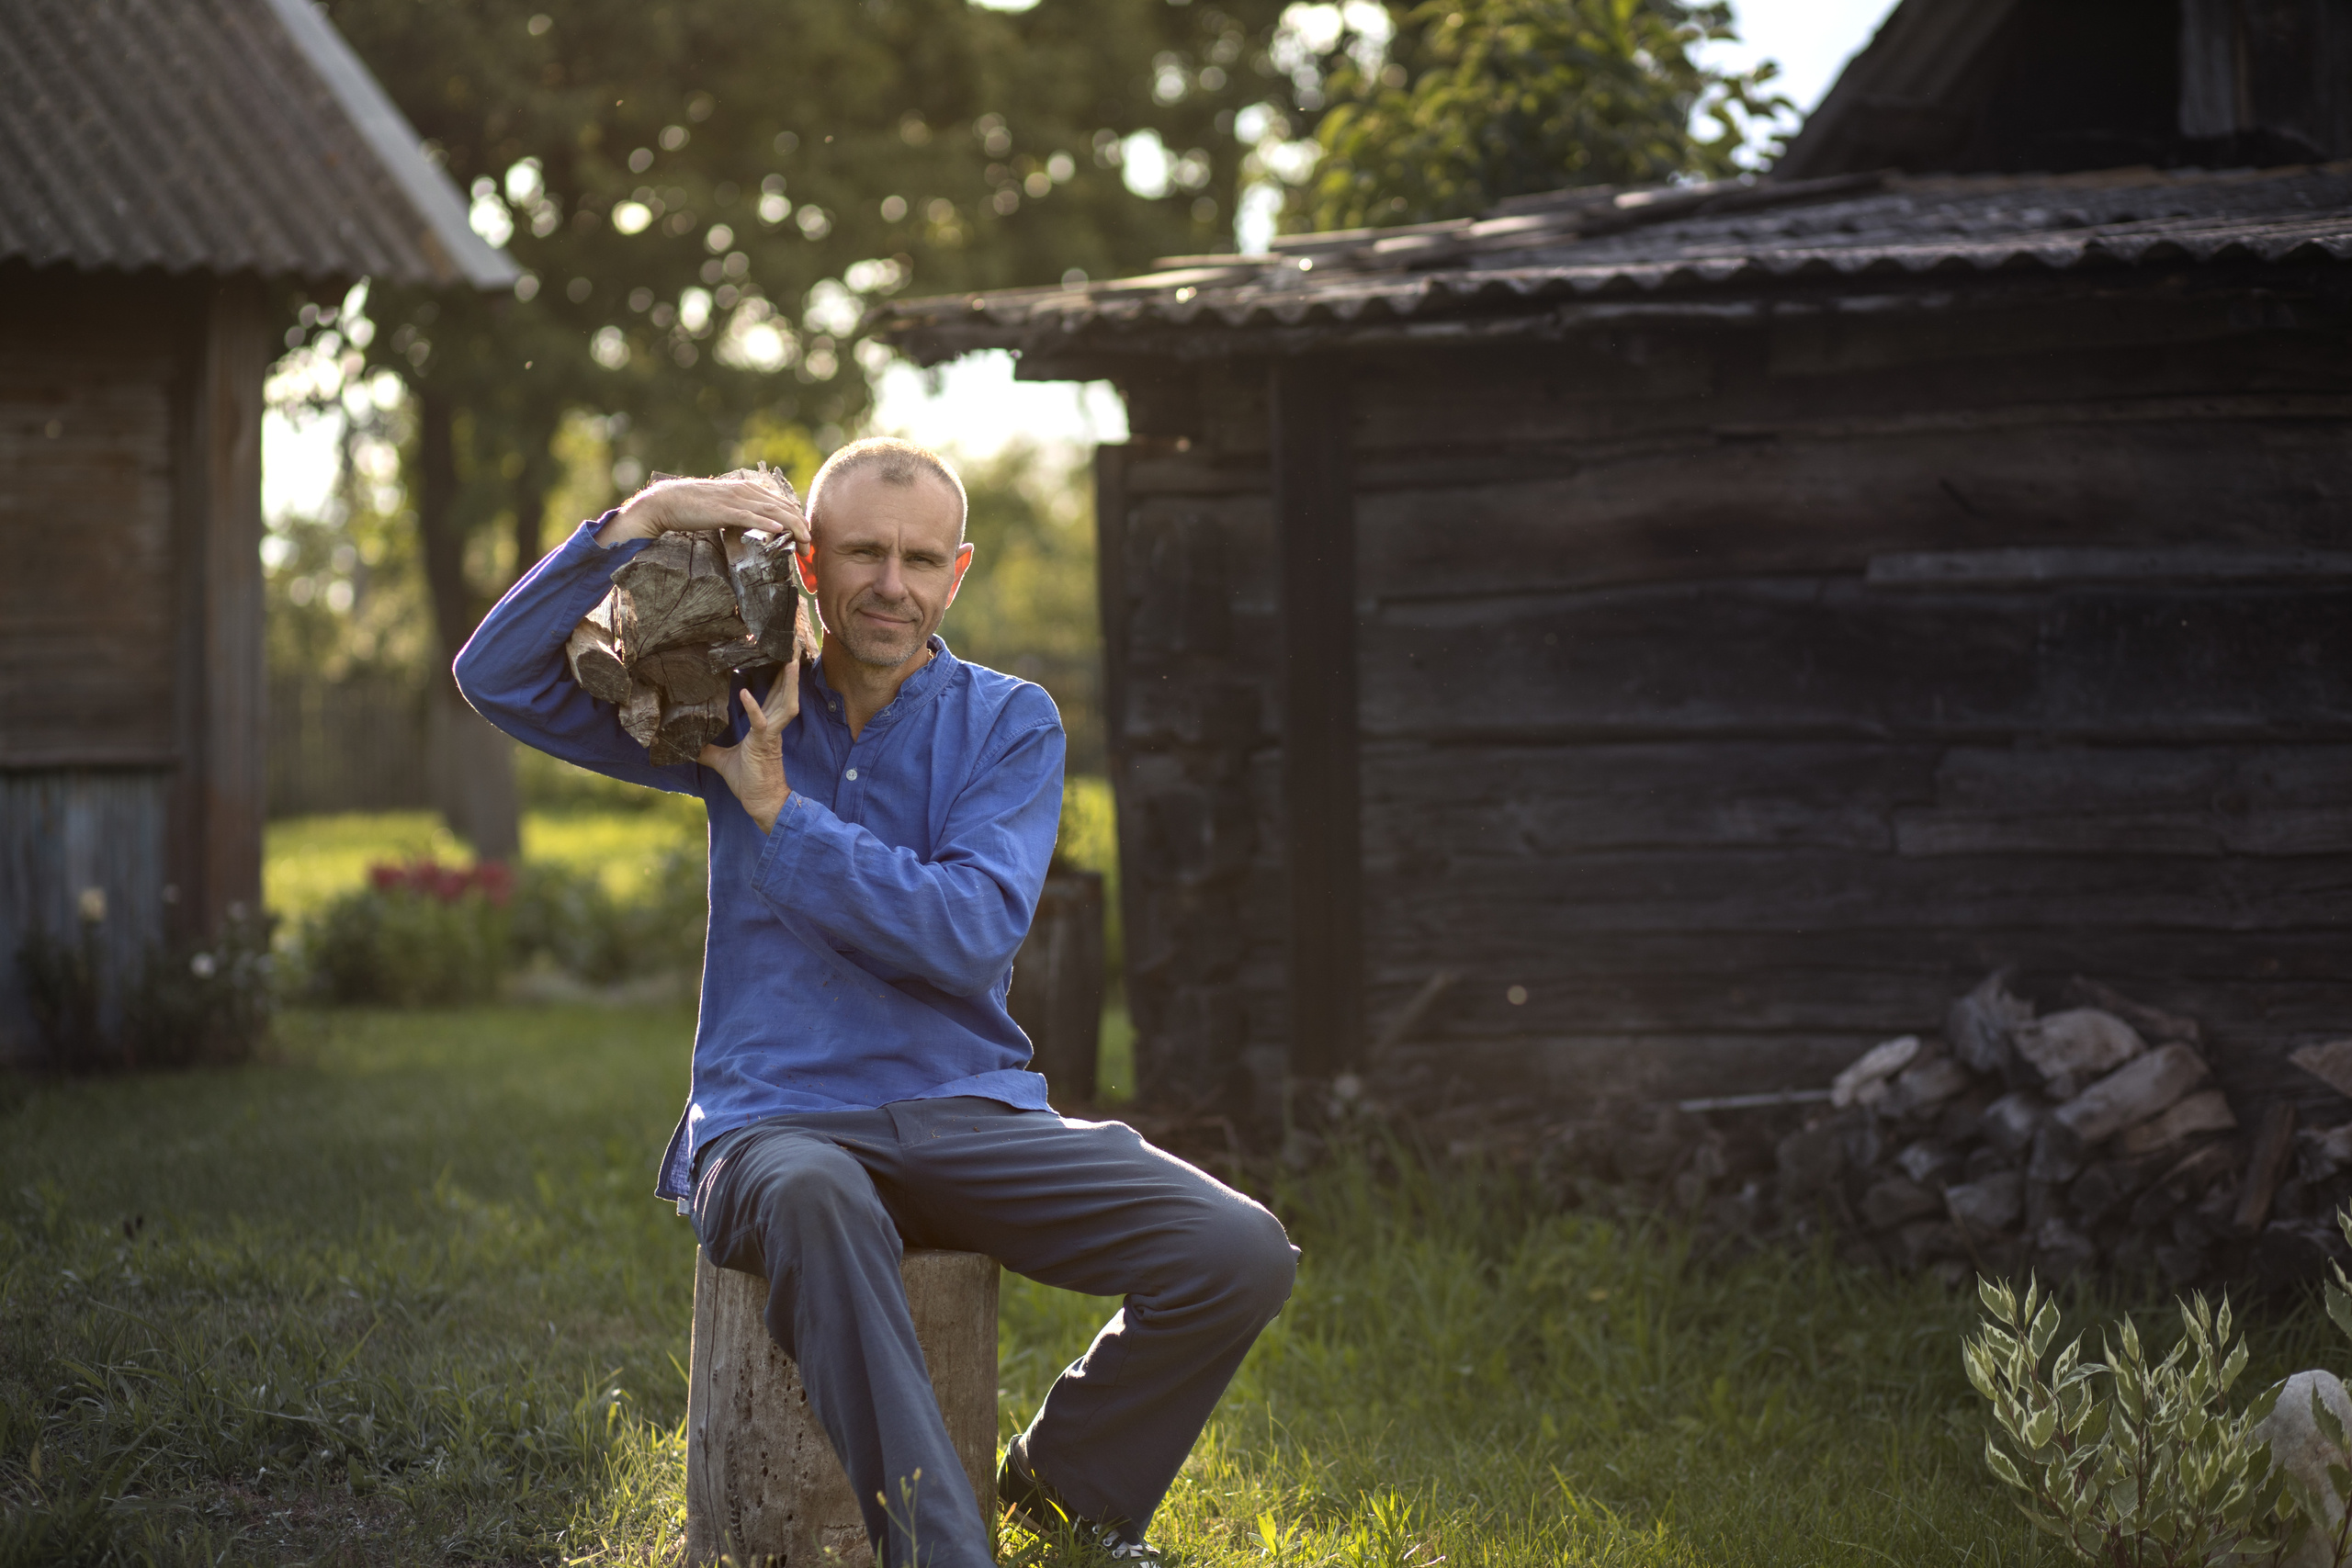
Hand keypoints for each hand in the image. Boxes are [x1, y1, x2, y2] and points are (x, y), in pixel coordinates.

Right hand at [597, 475, 807, 549]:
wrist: (669, 501)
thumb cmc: (696, 507)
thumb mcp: (727, 508)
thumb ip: (744, 513)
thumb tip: (759, 527)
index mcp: (750, 490)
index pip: (783, 505)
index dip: (800, 522)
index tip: (807, 541)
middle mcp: (747, 492)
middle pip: (785, 509)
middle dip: (802, 529)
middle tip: (811, 551)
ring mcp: (737, 500)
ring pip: (773, 513)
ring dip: (793, 529)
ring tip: (805, 544)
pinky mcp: (724, 511)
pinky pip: (750, 517)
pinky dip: (767, 524)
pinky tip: (779, 532)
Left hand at [700, 660, 801, 831]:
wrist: (761, 803)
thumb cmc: (748, 782)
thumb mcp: (721, 761)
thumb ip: (706, 749)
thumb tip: (685, 743)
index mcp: (766, 725)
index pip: (775, 694)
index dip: (779, 675)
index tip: (780, 654)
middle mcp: (773, 725)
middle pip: (785, 691)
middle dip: (790, 669)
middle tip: (793, 644)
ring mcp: (771, 734)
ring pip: (786, 702)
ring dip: (789, 682)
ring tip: (790, 660)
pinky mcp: (764, 744)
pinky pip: (762, 723)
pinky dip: (753, 707)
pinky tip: (746, 693)